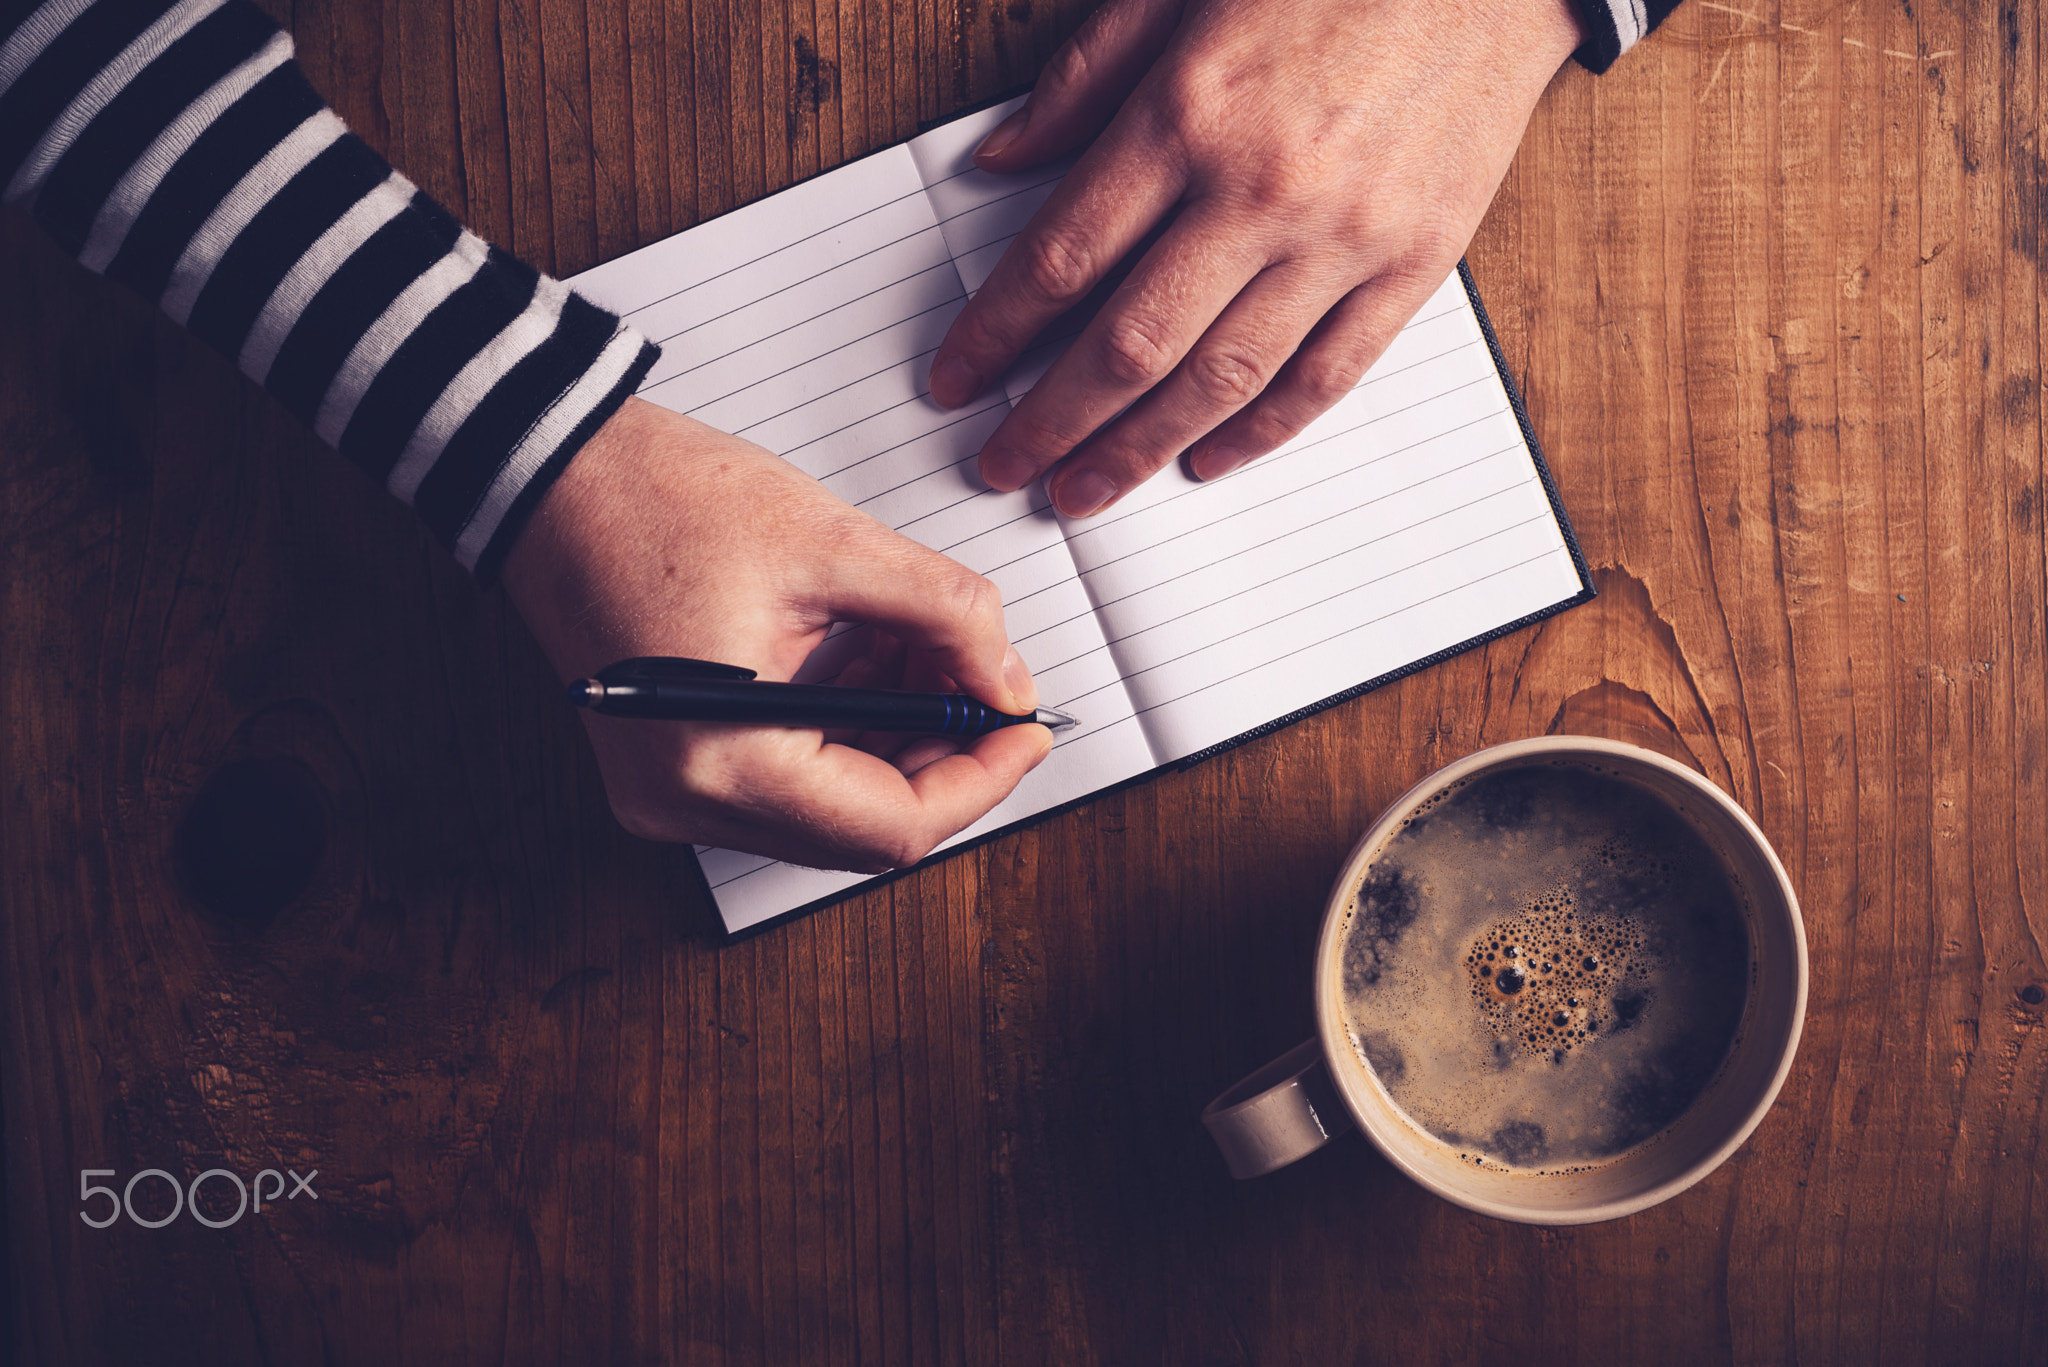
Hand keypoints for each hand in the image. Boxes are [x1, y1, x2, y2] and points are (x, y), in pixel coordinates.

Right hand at [500, 397, 1053, 870]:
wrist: (549, 471)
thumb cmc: (656, 496)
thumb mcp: (833, 544)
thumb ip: (945, 615)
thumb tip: (1007, 680)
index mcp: (722, 762)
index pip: (894, 827)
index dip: (981, 778)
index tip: (1026, 727)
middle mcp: (686, 802)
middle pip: (864, 828)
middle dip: (945, 755)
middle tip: (990, 682)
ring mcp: (669, 792)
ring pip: (831, 808)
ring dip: (899, 740)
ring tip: (929, 654)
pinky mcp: (668, 765)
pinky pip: (786, 781)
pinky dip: (846, 733)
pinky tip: (874, 664)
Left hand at [928, 0, 1584, 516]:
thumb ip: (1083, 76)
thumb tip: (998, 163)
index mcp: (1188, 112)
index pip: (1060, 258)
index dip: (993, 336)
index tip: (954, 382)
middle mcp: (1259, 187)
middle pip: (1128, 345)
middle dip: (1050, 422)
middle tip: (1001, 468)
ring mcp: (1342, 235)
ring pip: (1220, 379)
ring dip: (1138, 450)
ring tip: (1082, 491)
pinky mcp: (1414, 261)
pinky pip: (1326, 375)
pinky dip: (1260, 433)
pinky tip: (1204, 462)